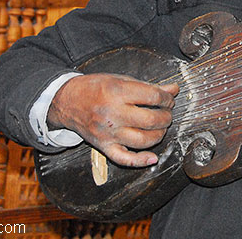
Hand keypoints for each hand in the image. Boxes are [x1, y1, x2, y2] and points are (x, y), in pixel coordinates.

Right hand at [47, 73, 178, 166]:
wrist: (67, 101)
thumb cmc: (95, 88)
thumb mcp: (121, 80)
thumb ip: (148, 87)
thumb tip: (173, 90)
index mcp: (117, 92)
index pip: (152, 97)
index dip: (167, 99)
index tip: (169, 99)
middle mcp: (112, 113)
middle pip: (150, 120)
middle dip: (166, 117)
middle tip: (167, 113)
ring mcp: (108, 132)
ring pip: (142, 140)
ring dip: (159, 135)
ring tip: (161, 128)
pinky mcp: (103, 146)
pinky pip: (123, 159)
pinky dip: (140, 161)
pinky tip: (152, 158)